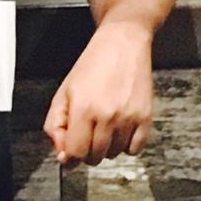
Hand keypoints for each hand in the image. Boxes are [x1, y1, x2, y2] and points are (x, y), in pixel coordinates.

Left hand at [44, 19, 154, 165]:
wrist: (122, 44)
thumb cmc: (92, 66)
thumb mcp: (63, 92)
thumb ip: (55, 125)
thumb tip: (63, 155)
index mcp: (83, 108)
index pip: (75, 153)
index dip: (71, 156)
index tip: (71, 152)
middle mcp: (107, 115)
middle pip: (94, 157)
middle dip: (87, 150)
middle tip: (88, 132)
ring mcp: (128, 118)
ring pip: (114, 154)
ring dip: (107, 147)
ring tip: (105, 125)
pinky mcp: (145, 117)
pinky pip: (135, 149)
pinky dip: (126, 145)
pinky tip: (120, 129)